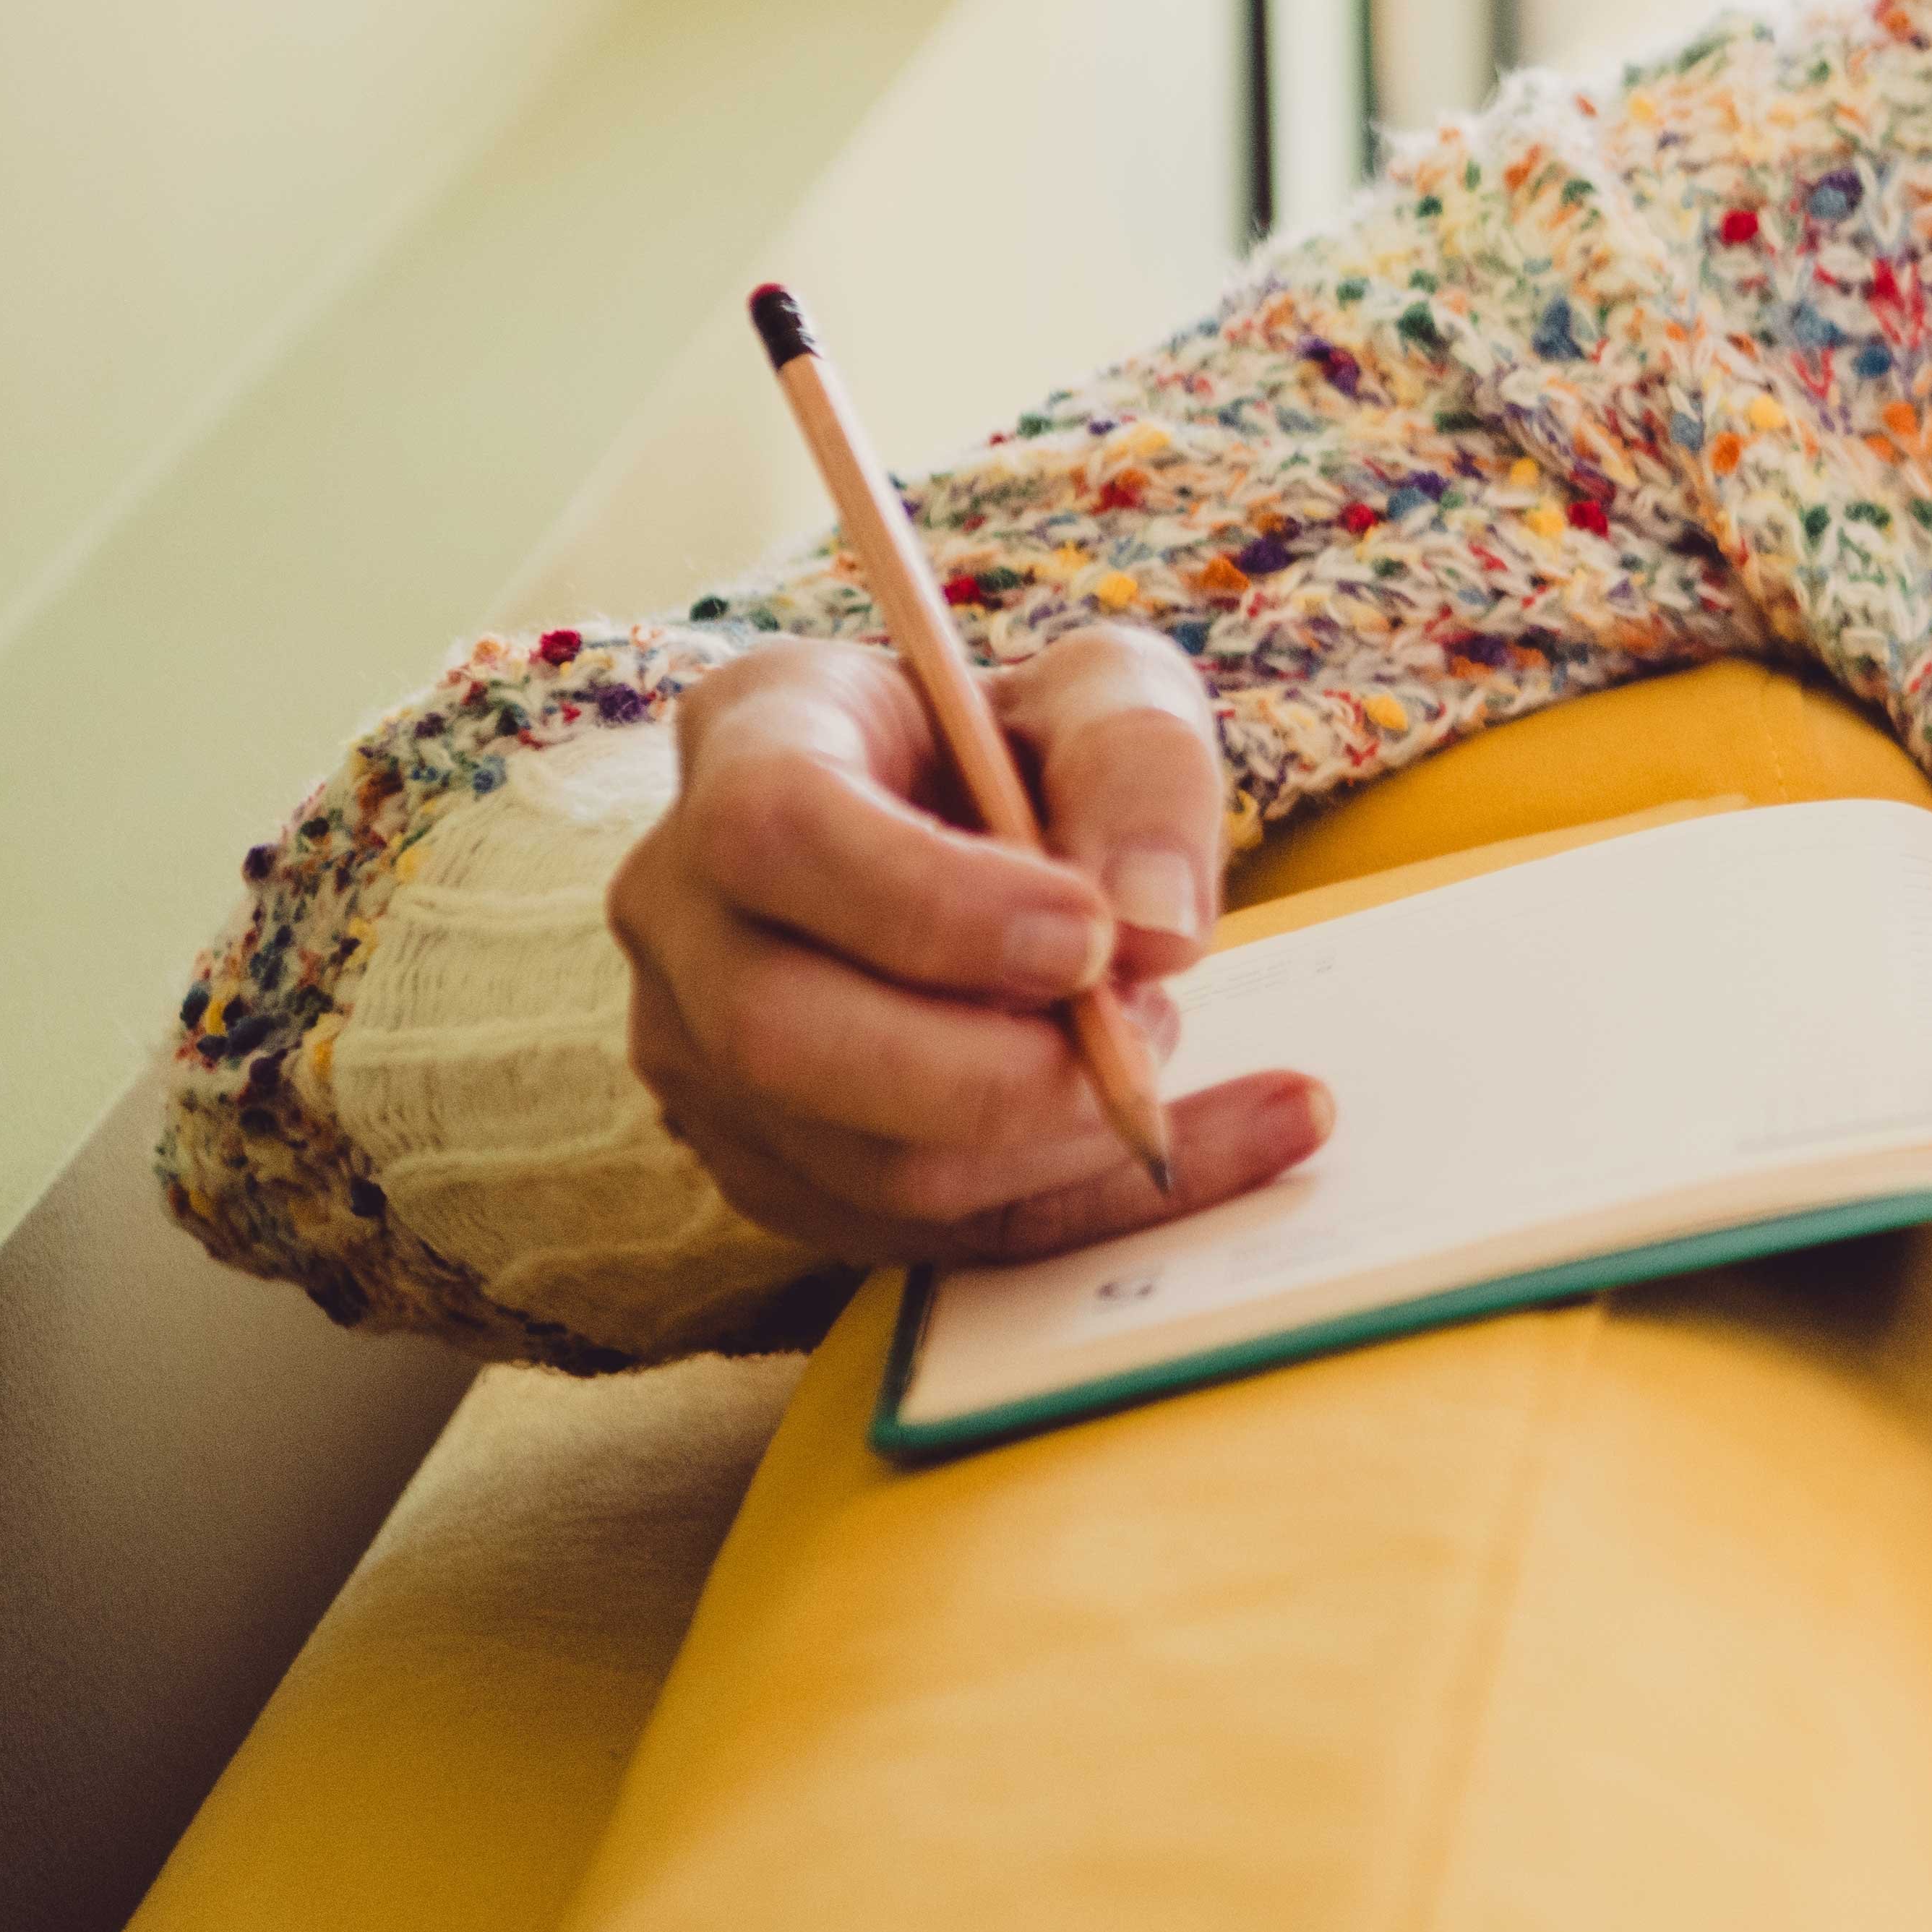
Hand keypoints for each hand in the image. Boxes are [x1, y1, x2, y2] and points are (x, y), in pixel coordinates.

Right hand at [610, 629, 1328, 1264]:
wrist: (984, 828)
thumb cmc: (1030, 743)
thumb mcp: (1109, 691)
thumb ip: (1140, 767)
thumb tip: (1156, 930)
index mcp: (749, 737)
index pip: (776, 830)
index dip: (932, 903)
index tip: (1091, 936)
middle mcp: (684, 904)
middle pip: (779, 1032)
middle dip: (989, 1068)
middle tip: (1148, 1021)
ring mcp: (702, 1053)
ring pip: (858, 1164)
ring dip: (1052, 1136)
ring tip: (1164, 1038)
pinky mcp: (777, 1166)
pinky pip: (935, 1240)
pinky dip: (1102, 1205)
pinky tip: (1247, 1138)